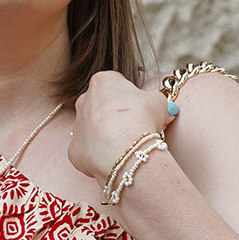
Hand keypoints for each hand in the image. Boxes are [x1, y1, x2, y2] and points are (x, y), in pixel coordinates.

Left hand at [68, 69, 172, 187]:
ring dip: (106, 134)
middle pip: (101, 105)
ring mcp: (77, 125)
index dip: (130, 96)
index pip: (115, 83)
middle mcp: (84, 100)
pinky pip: (88, 150)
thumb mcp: (159, 101)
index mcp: (102, 81)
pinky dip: (99, 154)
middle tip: (133, 126)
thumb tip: (164, 109)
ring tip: (124, 145)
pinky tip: (113, 158)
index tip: (140, 108)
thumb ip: (157, 101)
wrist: (123, 148)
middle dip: (115, 115)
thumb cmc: (140, 118)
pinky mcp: (74, 149)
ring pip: (92, 128)